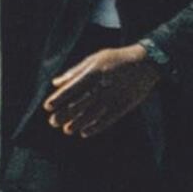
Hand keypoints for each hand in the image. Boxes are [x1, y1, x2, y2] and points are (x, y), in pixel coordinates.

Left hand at [43, 43, 159, 140]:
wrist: (145, 62)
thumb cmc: (115, 59)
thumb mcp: (93, 59)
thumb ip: (74, 72)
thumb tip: (55, 83)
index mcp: (94, 72)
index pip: (72, 88)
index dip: (59, 98)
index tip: (47, 106)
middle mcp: (103, 86)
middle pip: (80, 103)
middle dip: (65, 114)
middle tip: (53, 122)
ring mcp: (114, 97)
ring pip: (92, 114)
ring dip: (78, 123)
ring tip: (67, 130)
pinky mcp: (124, 105)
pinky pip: (108, 119)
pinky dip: (96, 127)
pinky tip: (85, 132)